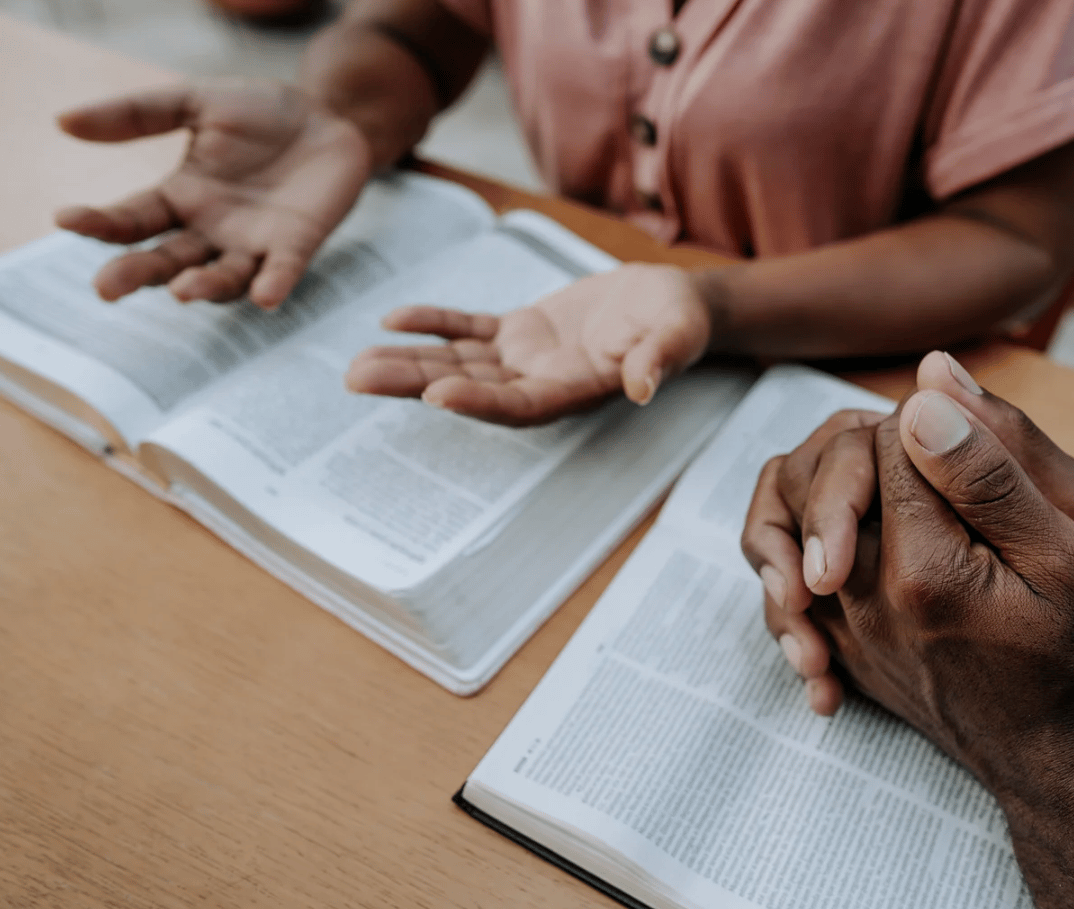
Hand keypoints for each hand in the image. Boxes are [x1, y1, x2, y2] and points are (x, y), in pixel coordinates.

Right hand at [55, 80, 372, 307]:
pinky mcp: (298, 245)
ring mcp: (253, 243)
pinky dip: (274, 284)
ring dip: (203, 286)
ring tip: (182, 291)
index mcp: (179, 198)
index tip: (67, 220)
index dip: (100, 224)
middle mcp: (210, 231)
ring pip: (222, 277)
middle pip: (166, 262)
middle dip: (137, 274)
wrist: (328, 116)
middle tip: (105, 287)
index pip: (131, 219)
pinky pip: (283, 271)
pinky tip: (265, 296)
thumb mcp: (196, 101)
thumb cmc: (261, 113)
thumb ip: (138, 113)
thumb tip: (63, 120)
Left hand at [343, 263, 711, 425]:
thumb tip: (643, 386)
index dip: (479, 402)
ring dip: (409, 362)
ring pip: (459, 363)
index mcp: (577, 390)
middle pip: (471, 389)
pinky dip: (434, 324)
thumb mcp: (679, 332)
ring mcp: (527, 359)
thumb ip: (660, 358)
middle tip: (358, 379)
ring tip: (356, 363)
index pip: (521, 405)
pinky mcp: (521, 332)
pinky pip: (470, 330)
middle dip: (414, 384)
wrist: (673, 302)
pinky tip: (395, 319)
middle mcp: (542, 382)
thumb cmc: (680, 319)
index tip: (435, 395)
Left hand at [807, 392, 1073, 790]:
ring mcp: (842, 629)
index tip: (974, 443)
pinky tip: (849, 543)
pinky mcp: (838, 648)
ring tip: (882, 482)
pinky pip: (786, 578)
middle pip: (825, 473)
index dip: (931, 422)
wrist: (1063, 762)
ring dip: (831, 485)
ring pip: (790, 517)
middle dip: (875, 446)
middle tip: (930, 454)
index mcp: (923, 568)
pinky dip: (803, 545)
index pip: (890, 442)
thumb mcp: (1067, 555)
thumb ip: (989, 473)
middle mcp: (863, 599)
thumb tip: (922, 396)